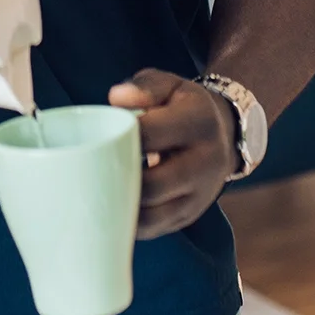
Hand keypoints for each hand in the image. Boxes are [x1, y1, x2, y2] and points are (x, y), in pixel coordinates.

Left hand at [109, 69, 236, 239]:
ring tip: (98, 191)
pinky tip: (110, 207)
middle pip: (151, 185)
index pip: (150, 136)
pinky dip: (127, 223)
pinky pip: (152, 229)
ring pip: (150, 216)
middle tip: (90, 171)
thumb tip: (116, 98)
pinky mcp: (188, 216)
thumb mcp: (170, 85)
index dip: (117, 139)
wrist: (225, 135)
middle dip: (115, 180)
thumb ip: (144, 87)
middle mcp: (206, 163)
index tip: (97, 138)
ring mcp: (200, 196)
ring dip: (119, 207)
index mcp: (199, 123)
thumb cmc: (183, 107)